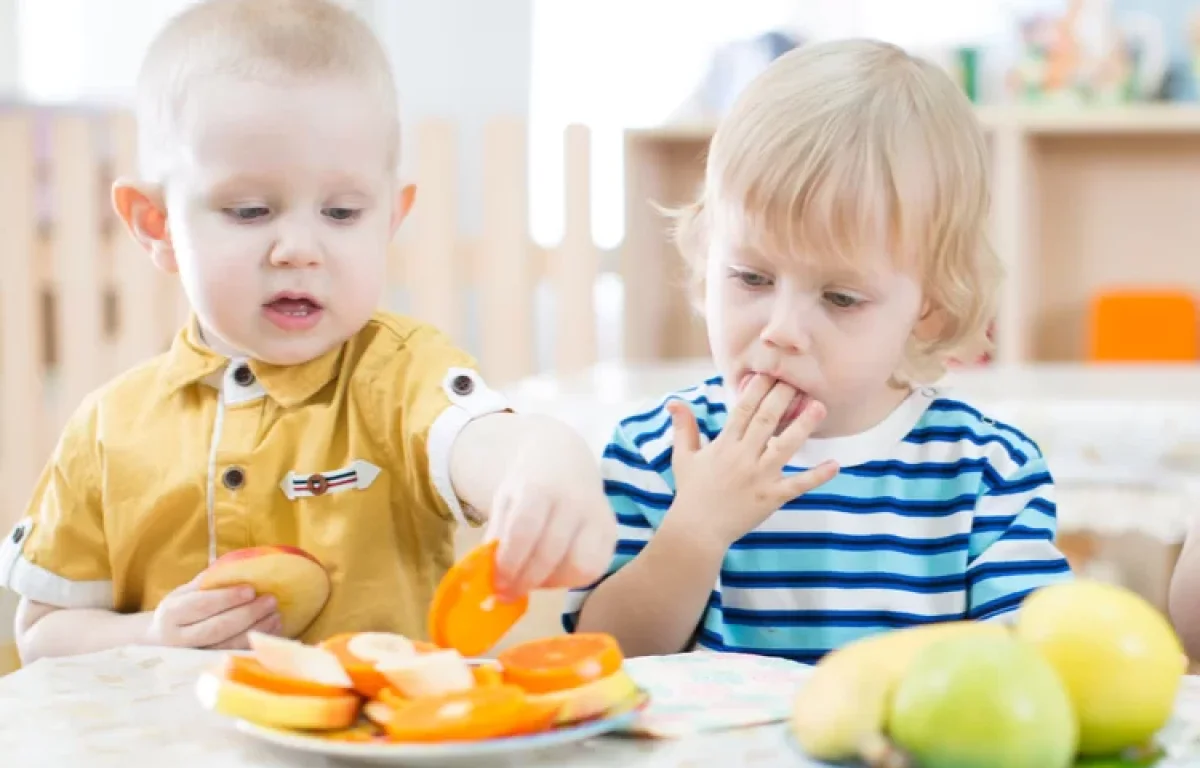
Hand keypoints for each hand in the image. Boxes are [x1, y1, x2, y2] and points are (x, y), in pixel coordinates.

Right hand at [146, 576, 281, 649]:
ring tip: (276, 614)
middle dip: (248, 614)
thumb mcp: (183, 593)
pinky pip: (236, 657)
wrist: (157, 642)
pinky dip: (257, 643)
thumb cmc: (179, 612)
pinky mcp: (208, 668)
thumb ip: (207, 582)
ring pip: (229, 645)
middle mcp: (178, 640)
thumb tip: (239, 567)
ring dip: (257, 629)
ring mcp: (193, 658)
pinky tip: (273, 630)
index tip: (251, 589)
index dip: (227, 598)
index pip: (201, 605)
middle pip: (217, 628)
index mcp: (171, 614)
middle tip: (270, 600)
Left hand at [484, 433, 616, 600]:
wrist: (565, 458)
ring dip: (552, 582)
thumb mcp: (505, 499)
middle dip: (526, 581)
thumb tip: (486, 577)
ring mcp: (598, 516)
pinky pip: (595, 569)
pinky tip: (556, 572)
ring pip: (580, 566)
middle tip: (508, 593)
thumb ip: (497, 536)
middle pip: (550, 554)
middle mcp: (574, 500)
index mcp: (539, 488)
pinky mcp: (612, 531)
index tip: (498, 583)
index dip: (510, 563)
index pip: (524, 531)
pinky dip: (573, 579)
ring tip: (535, 578)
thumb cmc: (530, 483)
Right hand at [666, 375, 837, 550]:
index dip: (757, 389)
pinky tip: (834, 464)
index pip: (743, 410)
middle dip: (782, 397)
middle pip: (766, 420)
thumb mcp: (683, 457)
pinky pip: (797, 485)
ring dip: (803, 426)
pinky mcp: (771, 498)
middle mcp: (743, 457)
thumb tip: (674, 402)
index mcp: (724, 445)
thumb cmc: (691, 493)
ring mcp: (759, 477)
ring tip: (820, 407)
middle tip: (799, 378)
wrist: (696, 531)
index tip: (771, 372)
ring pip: (785, 447)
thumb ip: (683, 427)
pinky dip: (817, 476)